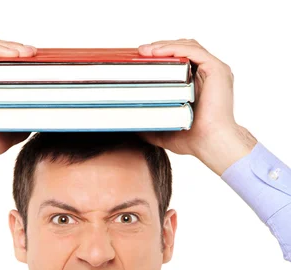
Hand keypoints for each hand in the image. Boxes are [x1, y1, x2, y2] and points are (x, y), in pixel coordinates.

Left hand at [136, 38, 257, 174]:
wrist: (212, 144)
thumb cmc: (195, 140)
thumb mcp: (166, 131)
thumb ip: (152, 124)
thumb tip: (132, 124)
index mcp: (200, 84)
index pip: (180, 62)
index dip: (162, 58)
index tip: (142, 60)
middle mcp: (208, 74)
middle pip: (183, 51)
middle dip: (161, 48)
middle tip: (140, 52)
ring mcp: (214, 70)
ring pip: (187, 47)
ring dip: (165, 46)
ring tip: (145, 51)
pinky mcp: (216, 69)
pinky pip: (193, 51)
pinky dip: (174, 49)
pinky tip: (158, 52)